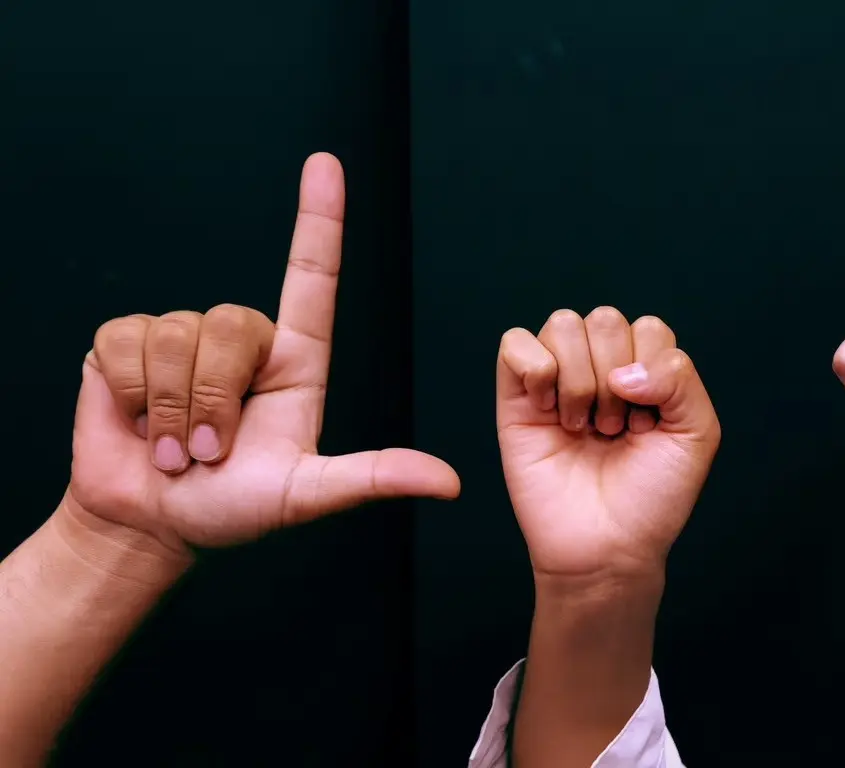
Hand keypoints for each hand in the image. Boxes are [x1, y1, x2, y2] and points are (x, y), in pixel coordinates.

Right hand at [68, 153, 459, 555]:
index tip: (326, 164)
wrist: (150, 523)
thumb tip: (451, 482)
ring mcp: (183, 336)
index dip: (319, 219)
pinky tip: (135, 422)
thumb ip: (373, 478)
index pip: (312, 278)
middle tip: (210, 453)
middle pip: (233, 324)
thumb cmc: (233, 508)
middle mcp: (243, 340)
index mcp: (295, 361)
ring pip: (177, 337)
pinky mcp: (125, 342)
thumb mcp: (308, 495)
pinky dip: (129, 396)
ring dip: (171, 411)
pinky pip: (124, 343)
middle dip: (214, 404)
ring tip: (175, 448)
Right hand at [496, 308, 719, 583]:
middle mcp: (600, 366)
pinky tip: (548, 411)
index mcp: (644, 370)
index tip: (648, 426)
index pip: (649, 328)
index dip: (652, 374)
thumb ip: (680, 377)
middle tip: (614, 430)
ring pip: (563, 324)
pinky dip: (537, 371)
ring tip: (583, 426)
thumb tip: (624, 369)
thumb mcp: (697, 433)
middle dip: (615, 379)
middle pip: (605, 320)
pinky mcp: (515, 396)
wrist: (606, 548)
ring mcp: (556, 378)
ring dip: (579, 380)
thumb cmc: (652, 497)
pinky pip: (515, 343)